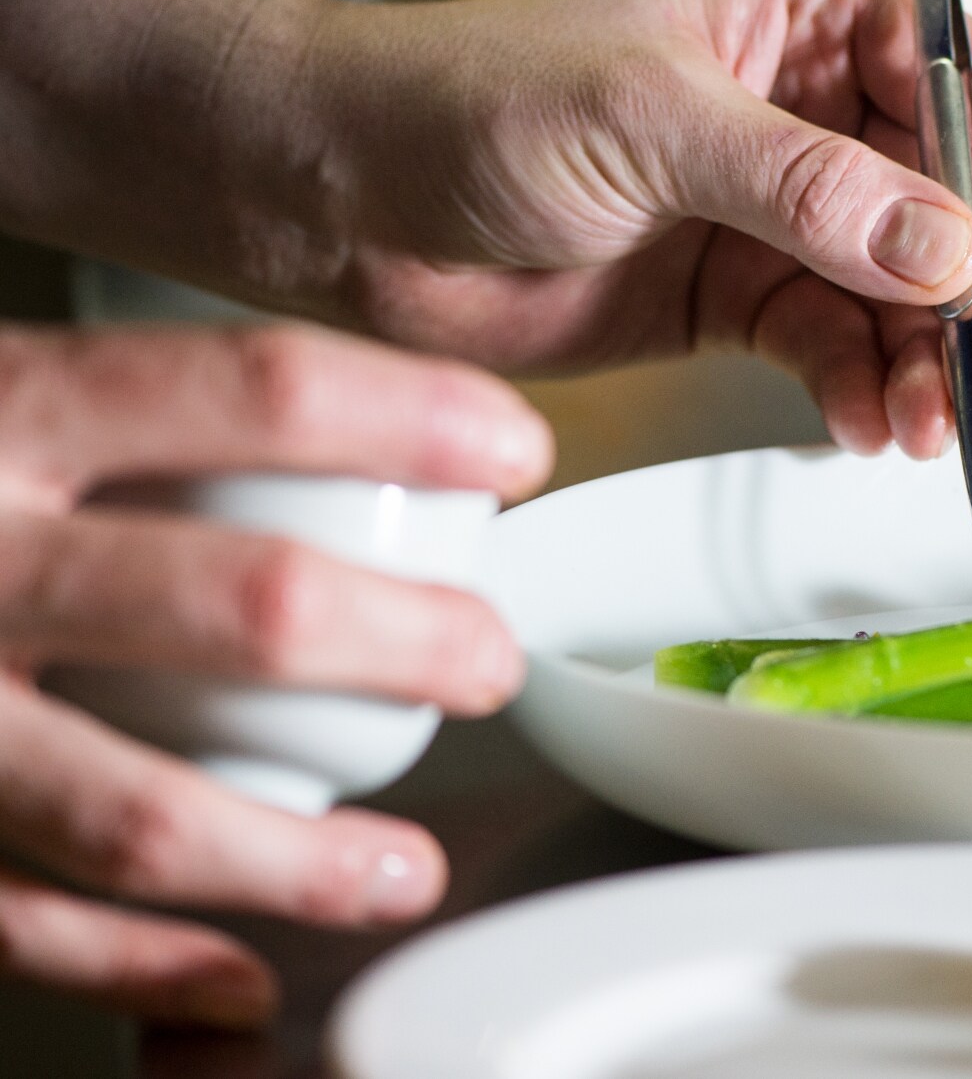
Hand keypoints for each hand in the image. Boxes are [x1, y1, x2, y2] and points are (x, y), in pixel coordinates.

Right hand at [0, 324, 550, 1026]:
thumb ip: (123, 406)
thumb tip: (352, 418)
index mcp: (2, 409)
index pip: (255, 392)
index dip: (420, 419)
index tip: (517, 452)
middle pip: (247, 608)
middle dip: (410, 648)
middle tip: (484, 664)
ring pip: (141, 813)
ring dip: (303, 859)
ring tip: (405, 873)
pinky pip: (23, 925)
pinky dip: (144, 970)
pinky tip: (238, 981)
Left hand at [286, 0, 971, 458]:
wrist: (352, 203)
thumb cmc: (470, 98)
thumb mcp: (651, 120)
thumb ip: (808, 189)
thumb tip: (944, 249)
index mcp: (806, 13)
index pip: (967, 81)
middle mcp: (811, 107)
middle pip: (954, 202)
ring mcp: (784, 210)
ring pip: (906, 293)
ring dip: (930, 364)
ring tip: (927, 424)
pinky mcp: (745, 295)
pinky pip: (840, 348)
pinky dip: (866, 391)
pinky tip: (868, 424)